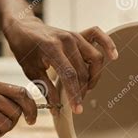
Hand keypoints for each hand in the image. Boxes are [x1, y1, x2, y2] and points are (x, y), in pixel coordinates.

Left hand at [3, 16, 117, 114]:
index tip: (77, 110)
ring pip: (95, 58)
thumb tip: (56, 108)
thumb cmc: (25, 50)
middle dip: (82, 90)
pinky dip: (108, 45)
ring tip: (86, 88)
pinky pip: (99, 36)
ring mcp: (75, 35)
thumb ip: (46, 89)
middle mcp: (66, 40)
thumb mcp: (31, 72)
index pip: (69, 75)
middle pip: (83, 70)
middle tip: (77, 102)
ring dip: (93, 76)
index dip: (75, 94)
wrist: (24, 28)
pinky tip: (113, 57)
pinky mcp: (79, 33)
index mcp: (51, 48)